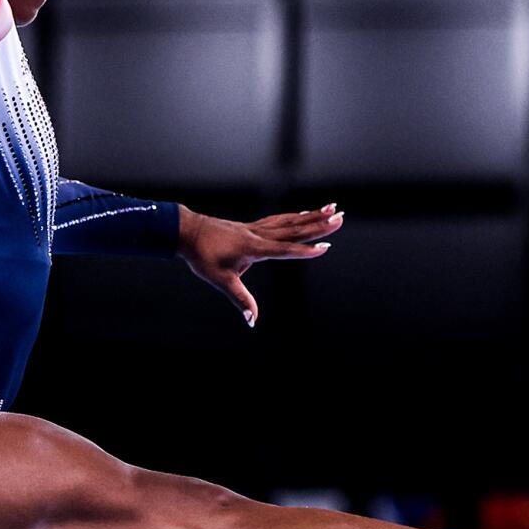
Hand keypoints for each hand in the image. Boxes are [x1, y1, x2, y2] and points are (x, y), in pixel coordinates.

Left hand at [177, 203, 342, 328]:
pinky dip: (294, 216)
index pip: (284, 249)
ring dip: (312, 215)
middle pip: (294, 229)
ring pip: (289, 221)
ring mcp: (256, 228)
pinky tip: (304, 213)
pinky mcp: (252, 226)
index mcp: (254, 248)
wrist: (187, 232)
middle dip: (319, 224)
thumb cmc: (203, 256)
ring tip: (332, 208)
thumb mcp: (220, 280)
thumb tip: (252, 320)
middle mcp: (259, 235)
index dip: (305, 250)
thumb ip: (240, 299)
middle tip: (341, 217)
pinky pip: (279, 220)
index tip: (326, 246)